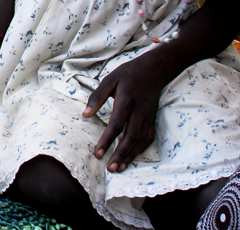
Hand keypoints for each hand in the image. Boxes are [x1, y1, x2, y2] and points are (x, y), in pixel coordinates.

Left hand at [83, 58, 163, 172]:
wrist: (154, 70)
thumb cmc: (128, 74)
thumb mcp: (110, 79)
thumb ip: (97, 97)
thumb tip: (85, 115)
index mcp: (126, 101)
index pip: (116, 125)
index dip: (107, 141)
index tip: (98, 153)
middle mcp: (139, 112)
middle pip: (130, 137)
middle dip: (120, 154)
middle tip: (110, 168)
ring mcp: (148, 117)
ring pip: (140, 141)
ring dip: (130, 156)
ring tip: (119, 168)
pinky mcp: (153, 120)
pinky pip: (148, 138)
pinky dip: (140, 150)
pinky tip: (132, 158)